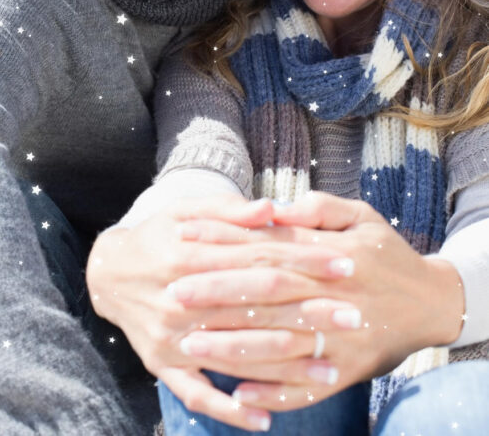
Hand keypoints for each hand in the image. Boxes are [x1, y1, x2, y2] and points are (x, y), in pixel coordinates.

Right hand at [86, 193, 353, 429]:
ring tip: (332, 367)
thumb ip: (229, 211)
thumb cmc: (158, 236)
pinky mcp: (161, 365)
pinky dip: (230, 409)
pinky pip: (197, 393)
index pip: (260, 259)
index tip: (345, 263)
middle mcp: (181, 298)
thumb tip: (272, 208)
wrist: (107, 272)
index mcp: (190, 254)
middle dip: (310, 311)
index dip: (305, 260)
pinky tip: (267, 420)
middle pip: (257, 308)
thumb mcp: (186, 210)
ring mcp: (171, 337)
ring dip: (287, 364)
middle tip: (355, 313)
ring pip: (236, 354)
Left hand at [169, 192, 464, 416]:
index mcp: (327, 253)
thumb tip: (274, 208)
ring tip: (189, 345)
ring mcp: (337, 336)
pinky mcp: (346, 369)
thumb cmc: (387, 252)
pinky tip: (239, 392)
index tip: (183, 238)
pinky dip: (273, 390)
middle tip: (172, 294)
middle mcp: (328, 294)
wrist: (430, 301)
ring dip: (231, 345)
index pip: (264, 246)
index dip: (222, 242)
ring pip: (276, 342)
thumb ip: (318, 209)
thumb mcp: (360, 215)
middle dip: (215, 293)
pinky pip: (304, 385)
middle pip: (262, 293)